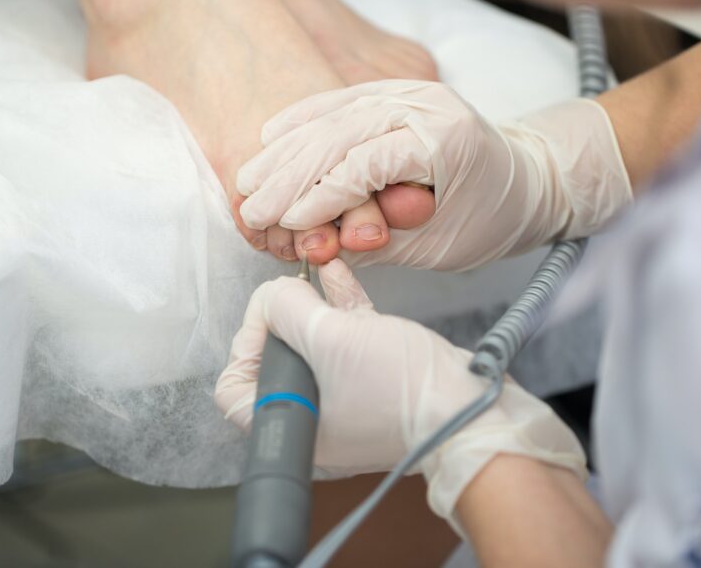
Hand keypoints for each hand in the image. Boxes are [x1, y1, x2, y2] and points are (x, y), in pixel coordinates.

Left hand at [214, 259, 585, 518]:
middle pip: (273, 359)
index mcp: (292, 427)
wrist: (468, 408)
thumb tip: (273, 293)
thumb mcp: (328, 338)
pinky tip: (337, 274)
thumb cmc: (397, 388)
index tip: (269, 314)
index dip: (244, 344)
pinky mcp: (376, 377)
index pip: (233, 388)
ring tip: (312, 274)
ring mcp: (345, 397)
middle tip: (293, 293)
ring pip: (313, 344)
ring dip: (311, 305)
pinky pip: (346, 339)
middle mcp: (312, 416)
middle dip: (282, 316)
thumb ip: (286, 309)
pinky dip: (340, 308)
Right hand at [236, 80, 631, 270]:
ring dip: (286, 149)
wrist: (529, 178)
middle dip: (290, 175)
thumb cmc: (490, 218)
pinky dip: (304, 119)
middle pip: (341, 134)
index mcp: (444, 140)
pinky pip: (341, 100)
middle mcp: (425, 104)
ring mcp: (409, 91)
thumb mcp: (439, 246)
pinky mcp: (396, 90)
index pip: (366, 164)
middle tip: (251, 208)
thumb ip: (378, 243)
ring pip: (334, 115)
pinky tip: (271, 136)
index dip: (321, 197)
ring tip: (247, 181)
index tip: (287, 224)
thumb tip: (317, 243)